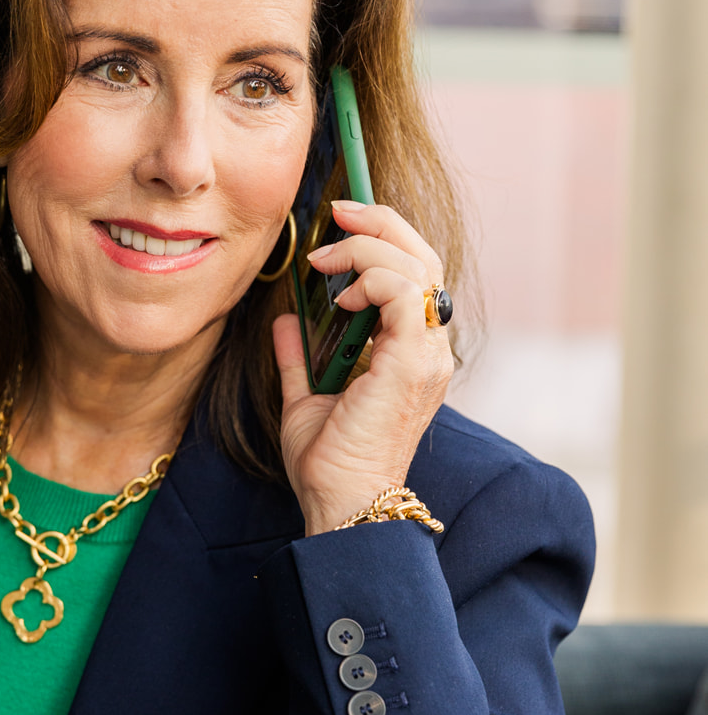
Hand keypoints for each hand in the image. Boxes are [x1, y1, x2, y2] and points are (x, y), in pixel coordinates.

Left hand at [272, 200, 453, 535]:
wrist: (339, 501)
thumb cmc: (328, 462)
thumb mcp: (305, 396)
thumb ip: (299, 356)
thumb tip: (286, 320)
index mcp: (412, 353)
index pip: (415, 274)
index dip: (381, 238)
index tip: (336, 226)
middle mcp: (429, 349)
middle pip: (424, 258)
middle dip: (380, 223)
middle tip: (336, 212)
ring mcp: (426, 355)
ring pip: (417, 266)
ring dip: (366, 249)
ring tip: (325, 262)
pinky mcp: (411, 362)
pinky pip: (403, 293)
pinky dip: (369, 279)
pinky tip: (338, 295)